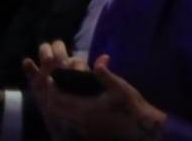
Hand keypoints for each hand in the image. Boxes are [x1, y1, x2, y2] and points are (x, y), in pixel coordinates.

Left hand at [26, 49, 165, 140]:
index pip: (59, 99)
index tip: (52, 77)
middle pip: (56, 110)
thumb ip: (105, 75)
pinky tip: (75, 105)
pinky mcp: (88, 131)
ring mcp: (83, 128)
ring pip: (62, 117)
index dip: (53, 88)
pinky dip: (66, 112)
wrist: (139, 127)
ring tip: (62, 93)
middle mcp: (79, 120)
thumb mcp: (120, 87)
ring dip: (58, 105)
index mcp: (84, 109)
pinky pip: (70, 121)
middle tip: (53, 85)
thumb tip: (100, 59)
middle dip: (51, 97)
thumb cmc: (130, 106)